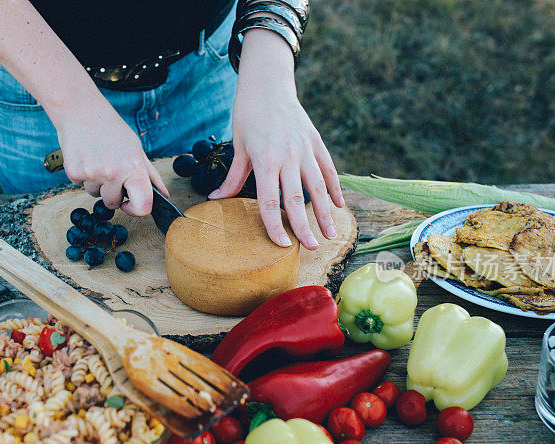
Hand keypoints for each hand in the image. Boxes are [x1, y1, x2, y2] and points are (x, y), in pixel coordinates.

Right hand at [51, 97, 168, 215]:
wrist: (81, 111)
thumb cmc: (112, 130)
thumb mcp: (137, 149)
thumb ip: (151, 175)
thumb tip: (164, 194)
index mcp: (134, 167)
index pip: (143, 206)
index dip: (136, 210)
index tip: (130, 204)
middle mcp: (113, 172)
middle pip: (113, 203)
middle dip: (112, 193)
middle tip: (110, 170)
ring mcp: (92, 173)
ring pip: (95, 195)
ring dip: (96, 183)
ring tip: (97, 160)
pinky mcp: (74, 172)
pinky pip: (80, 186)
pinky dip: (83, 176)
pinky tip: (86, 158)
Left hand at [210, 30, 343, 249]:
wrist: (268, 84)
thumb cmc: (248, 114)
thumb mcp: (238, 146)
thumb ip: (233, 177)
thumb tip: (215, 199)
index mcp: (265, 159)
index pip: (271, 201)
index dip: (276, 225)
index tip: (282, 244)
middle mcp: (288, 156)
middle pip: (297, 199)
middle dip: (305, 226)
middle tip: (312, 248)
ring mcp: (304, 149)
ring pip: (317, 187)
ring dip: (325, 212)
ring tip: (331, 233)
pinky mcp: (316, 142)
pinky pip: (328, 169)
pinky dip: (334, 187)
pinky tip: (339, 204)